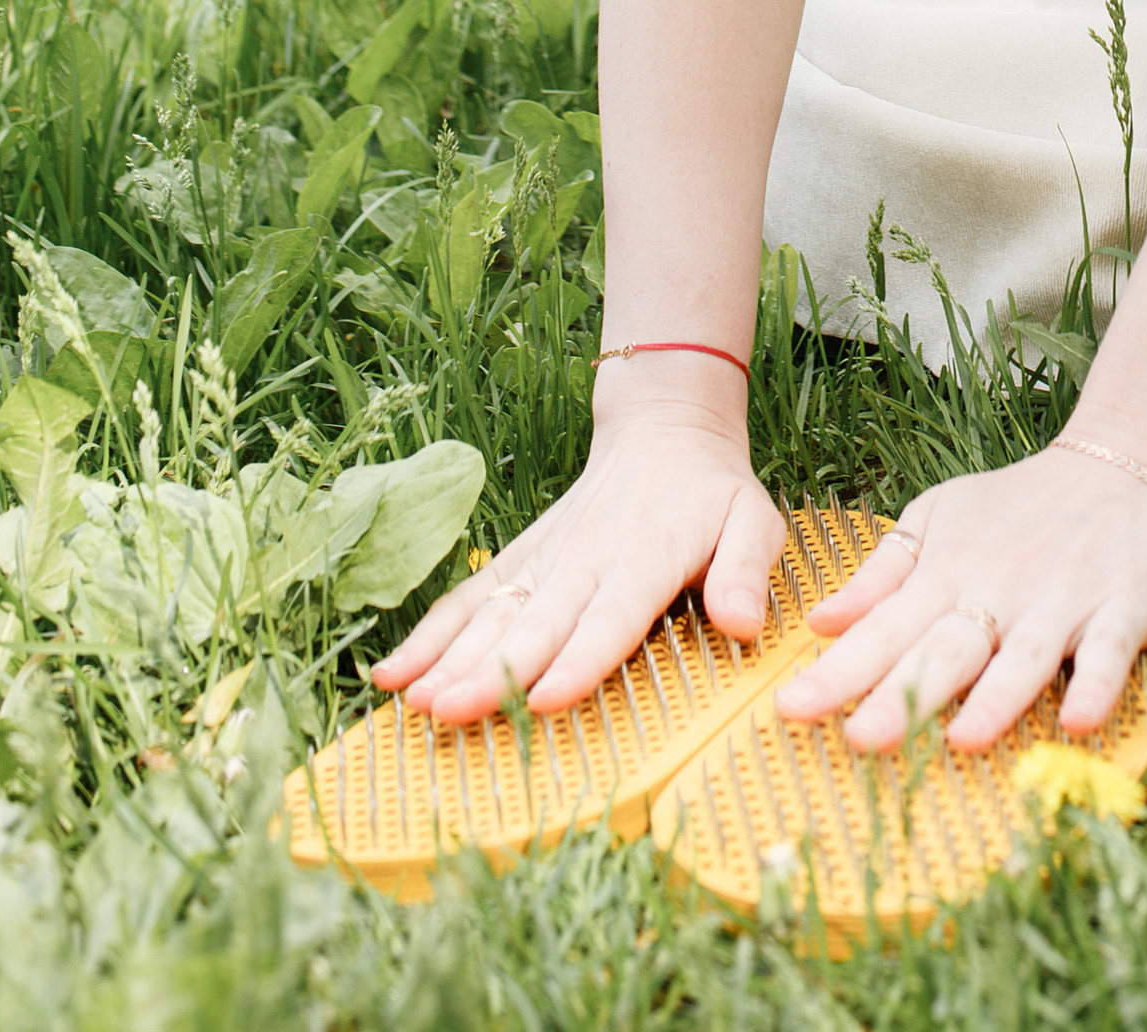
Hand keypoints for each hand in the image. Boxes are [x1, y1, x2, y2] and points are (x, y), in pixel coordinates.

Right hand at [374, 371, 783, 726]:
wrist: (663, 432)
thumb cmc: (713, 494)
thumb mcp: (754, 521)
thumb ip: (746, 571)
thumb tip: (744, 625)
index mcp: (644, 562)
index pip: (609, 619)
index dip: (579, 659)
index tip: (546, 697)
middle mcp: (585, 564)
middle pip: (534, 627)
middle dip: (491, 673)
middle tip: (449, 713)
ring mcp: (545, 562)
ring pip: (492, 617)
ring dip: (451, 661)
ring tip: (415, 704)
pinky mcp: (520, 561)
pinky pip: (470, 599)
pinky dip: (429, 635)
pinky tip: (392, 675)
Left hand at [774, 441, 1146, 753]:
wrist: (1127, 462)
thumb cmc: (1024, 505)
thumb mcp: (941, 518)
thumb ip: (885, 573)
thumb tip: (820, 622)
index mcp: (950, 573)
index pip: (885, 630)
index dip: (839, 672)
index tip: (790, 710)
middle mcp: (1001, 591)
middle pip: (946, 649)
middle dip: (904, 694)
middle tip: (858, 739)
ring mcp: (1063, 601)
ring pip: (1024, 656)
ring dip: (996, 698)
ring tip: (964, 740)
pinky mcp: (1123, 607)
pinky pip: (1108, 651)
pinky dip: (1096, 683)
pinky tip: (1079, 720)